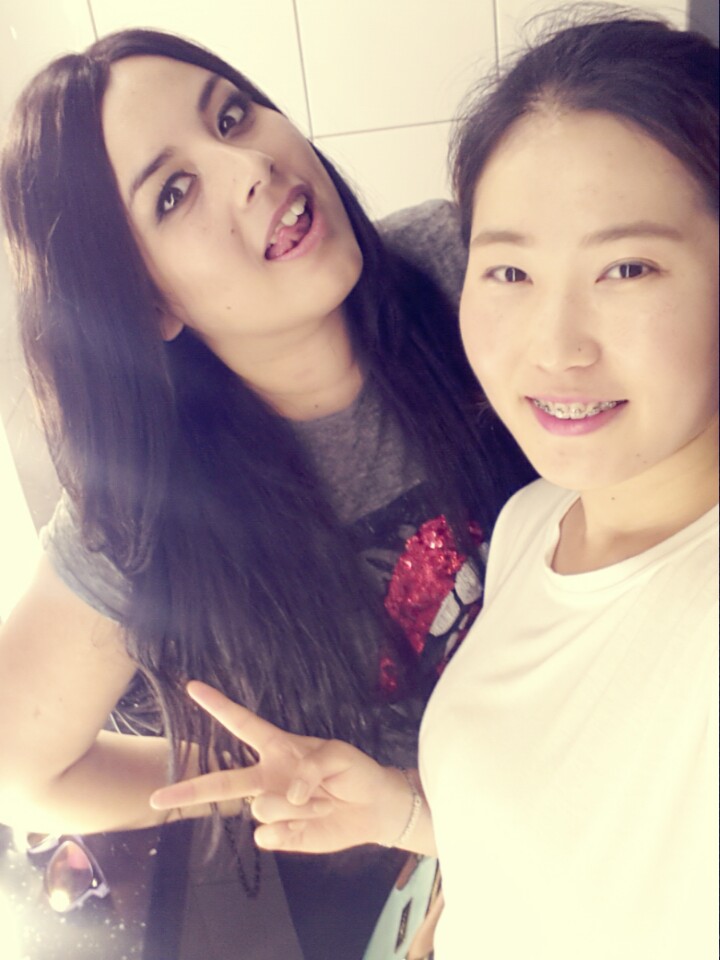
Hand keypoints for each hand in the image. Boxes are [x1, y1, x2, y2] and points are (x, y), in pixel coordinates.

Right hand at [149, 681, 411, 852]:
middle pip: (222, 782)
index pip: (243, 723)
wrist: (373, 809)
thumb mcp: (338, 754)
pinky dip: (296, 829)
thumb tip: (287, 794)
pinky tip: (312, 822)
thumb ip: (310, 766)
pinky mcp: (280, 835)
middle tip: (157, 797)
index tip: (192, 686)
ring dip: (299, 805)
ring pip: (263, 808)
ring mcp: (271, 808)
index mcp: (278, 747)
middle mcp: (267, 777)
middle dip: (189, 790)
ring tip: (321, 801)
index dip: (218, 705)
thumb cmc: (353, 771)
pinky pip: (272, 834)